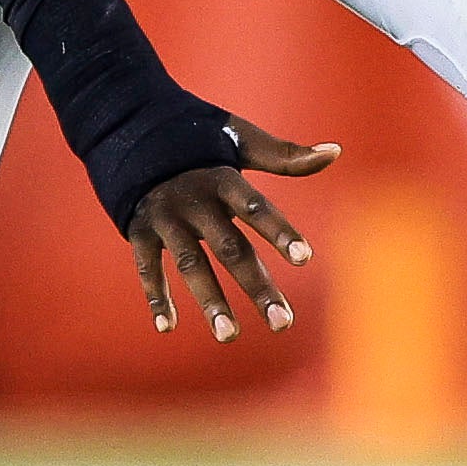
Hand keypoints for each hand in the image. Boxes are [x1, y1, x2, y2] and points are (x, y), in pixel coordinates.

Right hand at [126, 124, 337, 343]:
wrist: (131, 129)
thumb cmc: (199, 141)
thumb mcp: (240, 139)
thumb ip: (285, 155)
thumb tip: (335, 151)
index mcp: (222, 178)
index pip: (255, 207)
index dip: (279, 231)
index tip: (305, 258)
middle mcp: (194, 200)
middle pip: (229, 248)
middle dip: (256, 286)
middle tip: (282, 324)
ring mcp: (164, 218)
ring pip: (191, 265)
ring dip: (210, 302)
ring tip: (230, 337)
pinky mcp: (139, 231)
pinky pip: (147, 268)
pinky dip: (155, 297)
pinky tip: (167, 328)